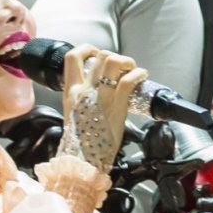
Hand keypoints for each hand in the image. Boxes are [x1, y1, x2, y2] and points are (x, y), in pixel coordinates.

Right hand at [58, 45, 146, 171]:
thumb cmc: (81, 144)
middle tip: (121, 68)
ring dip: (127, 62)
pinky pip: (128, 80)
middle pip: (99, 56)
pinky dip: (138, 74)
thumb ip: (81, 101)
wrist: (83, 162)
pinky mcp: (117, 105)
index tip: (97, 54)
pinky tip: (141, 77)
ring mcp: (100, 96)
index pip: (72, 57)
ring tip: (132, 70)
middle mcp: (83, 90)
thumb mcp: (73, 116)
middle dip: (114, 56)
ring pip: (113, 61)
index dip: (87, 49)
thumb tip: (95, 92)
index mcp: (70, 92)